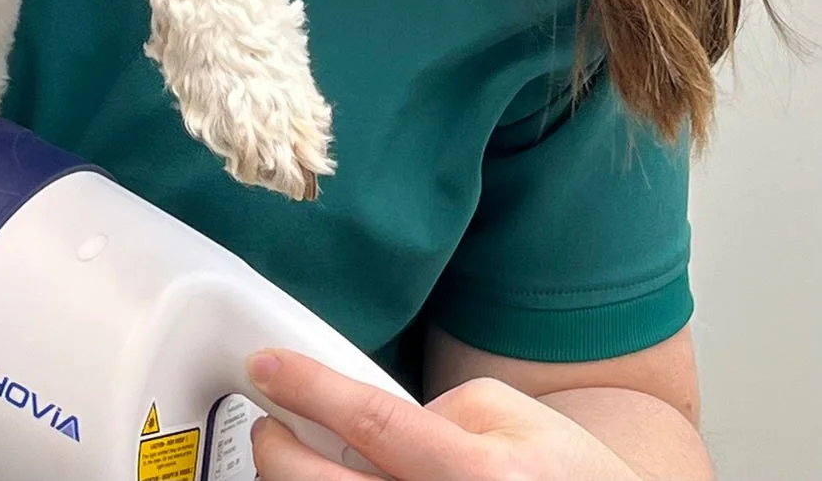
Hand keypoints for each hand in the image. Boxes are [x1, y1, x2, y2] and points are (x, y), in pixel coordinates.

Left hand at [248, 351, 644, 480]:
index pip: (371, 421)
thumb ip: (442, 409)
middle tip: (269, 423)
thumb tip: (372, 424)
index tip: (265, 366)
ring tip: (297, 463)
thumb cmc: (569, 477)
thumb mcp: (517, 416)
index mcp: (479, 471)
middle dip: (276, 448)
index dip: (308, 388)